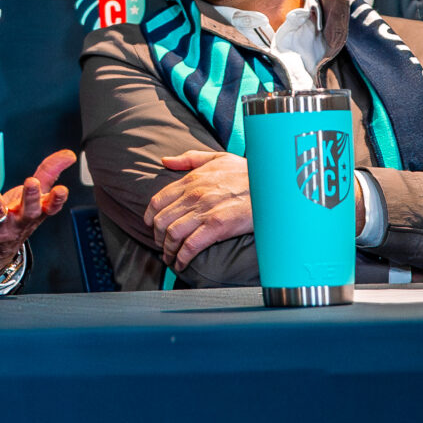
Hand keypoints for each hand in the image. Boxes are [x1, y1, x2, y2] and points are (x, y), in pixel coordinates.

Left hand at [0, 148, 74, 276]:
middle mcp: (18, 224)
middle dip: (30, 197)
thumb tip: (70, 154)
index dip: (57, 201)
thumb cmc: (15, 219)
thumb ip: (49, 174)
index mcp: (34, 215)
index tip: (61, 190)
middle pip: (27, 212)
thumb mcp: (33, 200)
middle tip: (31, 182)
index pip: (50, 208)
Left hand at [143, 149, 252, 266]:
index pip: (158, 200)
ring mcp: (204, 212)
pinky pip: (190, 246)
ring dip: (167, 250)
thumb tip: (165, 161)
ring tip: (170, 257)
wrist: (272, 186)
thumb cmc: (248, 172)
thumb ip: (189, 159)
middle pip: (162, 220)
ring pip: (172, 235)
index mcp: (191, 180)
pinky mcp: (217, 227)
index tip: (151, 225)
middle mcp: (193, 196)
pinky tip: (181, 263)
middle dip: (157, 237)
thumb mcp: (217, 158)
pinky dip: (182, 257)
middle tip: (161, 245)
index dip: (150, 216)